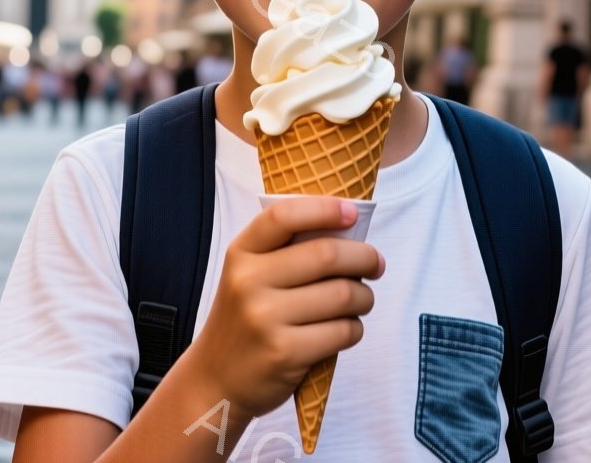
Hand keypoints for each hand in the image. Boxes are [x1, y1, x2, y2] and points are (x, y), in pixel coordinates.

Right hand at [184, 196, 383, 419]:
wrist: (215, 381)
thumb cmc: (244, 322)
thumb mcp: (248, 277)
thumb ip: (285, 252)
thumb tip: (348, 232)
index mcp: (241, 254)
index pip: (284, 216)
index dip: (324, 209)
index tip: (352, 213)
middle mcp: (248, 281)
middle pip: (326, 254)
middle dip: (364, 257)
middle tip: (375, 264)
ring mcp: (265, 318)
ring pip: (343, 294)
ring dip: (364, 297)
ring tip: (360, 301)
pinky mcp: (285, 352)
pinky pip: (343, 331)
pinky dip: (354, 329)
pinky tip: (344, 329)